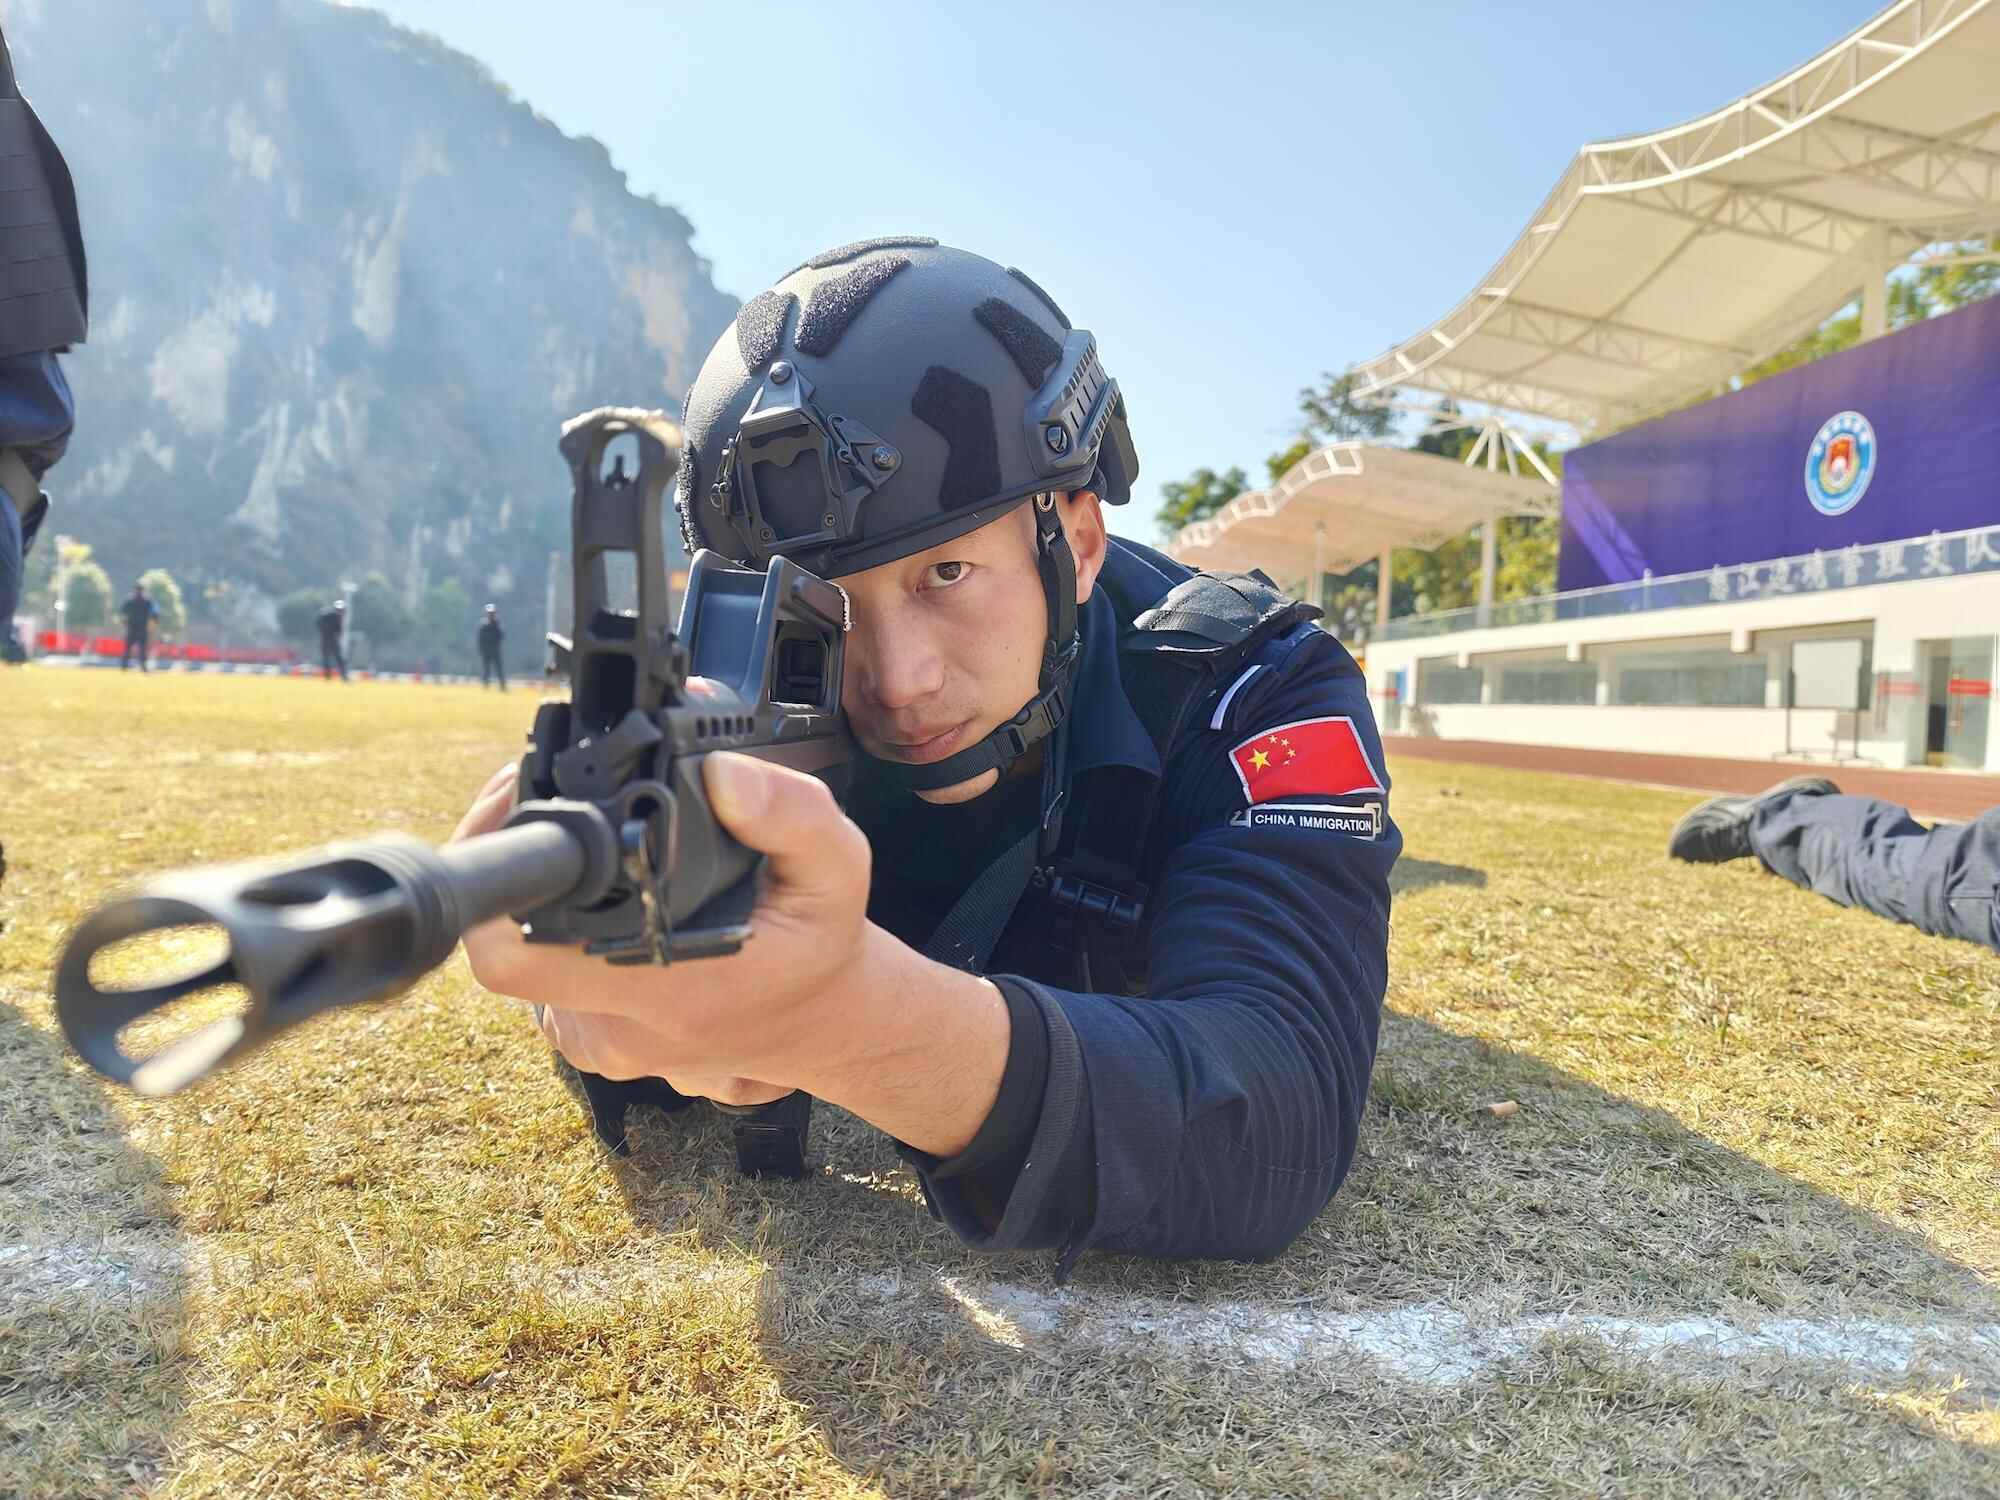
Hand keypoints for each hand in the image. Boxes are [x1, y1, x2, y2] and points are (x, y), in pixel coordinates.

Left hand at [453, 751, 873, 1099]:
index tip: (517, 801)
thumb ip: (789, 814)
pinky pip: (544, 980)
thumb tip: (719, 773)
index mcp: (670, 990)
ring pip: (524, 959)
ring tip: (575, 839)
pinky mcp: (594, 1044)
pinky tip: (593, 894)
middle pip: (505, 944)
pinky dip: (555, 932)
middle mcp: (622, 1028)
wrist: (826, 1023)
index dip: (498, 874)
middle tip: (540, 794)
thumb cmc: (822, 942)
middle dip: (514, 863)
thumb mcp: (836, 866)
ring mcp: (602, 1045)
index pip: (519, 956)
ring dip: (538, 899)